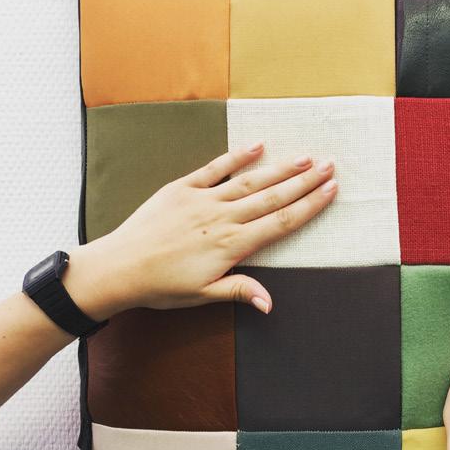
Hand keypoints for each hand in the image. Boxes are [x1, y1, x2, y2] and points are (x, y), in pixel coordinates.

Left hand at [62, 143, 336, 319]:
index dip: (309, 205)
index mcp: (232, 245)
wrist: (118, 268)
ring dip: (280, 168)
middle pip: (273, 196)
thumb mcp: (203, 295)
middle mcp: (223, 218)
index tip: (330, 191)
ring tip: (304, 157)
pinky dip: (237, 156)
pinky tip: (257, 146)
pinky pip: (214, 168)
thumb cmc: (161, 287)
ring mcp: (203, 200)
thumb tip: (270, 303)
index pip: (281, 221)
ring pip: (250, 180)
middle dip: (304, 181)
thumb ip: (239, 291)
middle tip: (330, 166)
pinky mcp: (182, 189)